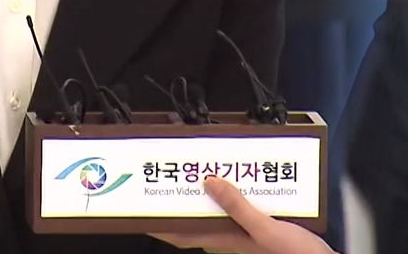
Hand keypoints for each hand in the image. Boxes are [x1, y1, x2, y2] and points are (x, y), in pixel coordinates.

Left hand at [151, 176, 337, 253]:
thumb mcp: (265, 227)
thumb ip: (238, 206)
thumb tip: (209, 183)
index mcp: (224, 239)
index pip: (180, 233)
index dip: (159, 222)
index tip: (142, 207)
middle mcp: (229, 236)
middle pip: (196, 216)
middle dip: (183, 196)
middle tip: (174, 172)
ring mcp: (243, 230)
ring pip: (217, 208)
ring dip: (209, 190)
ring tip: (203, 167)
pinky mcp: (259, 224)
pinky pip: (238, 205)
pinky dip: (233, 191)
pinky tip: (239, 177)